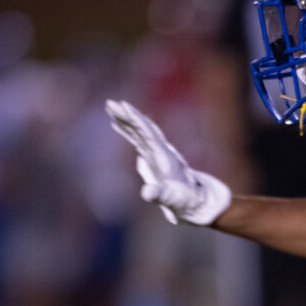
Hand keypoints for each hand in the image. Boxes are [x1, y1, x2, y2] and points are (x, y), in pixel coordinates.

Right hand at [106, 100, 230, 224]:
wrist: (195, 201)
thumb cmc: (186, 200)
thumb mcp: (174, 199)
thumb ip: (161, 194)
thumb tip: (146, 193)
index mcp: (166, 157)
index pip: (149, 133)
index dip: (137, 120)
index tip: (124, 107)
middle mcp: (161, 151)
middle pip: (144, 128)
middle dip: (127, 116)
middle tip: (110, 104)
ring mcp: (157, 154)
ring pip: (140, 132)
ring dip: (125, 120)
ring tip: (110, 109)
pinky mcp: (153, 159)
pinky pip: (138, 140)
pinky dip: (127, 131)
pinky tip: (117, 125)